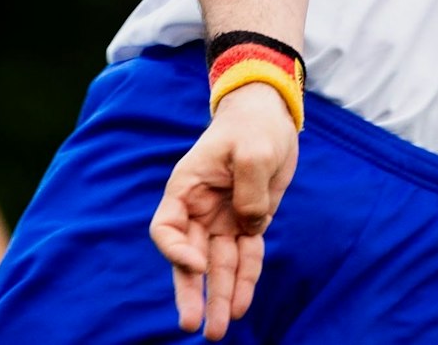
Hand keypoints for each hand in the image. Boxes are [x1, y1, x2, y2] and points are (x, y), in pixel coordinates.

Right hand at [149, 85, 298, 338]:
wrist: (270, 114)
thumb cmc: (253, 126)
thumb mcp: (253, 151)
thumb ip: (249, 193)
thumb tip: (250, 228)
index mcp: (187, 188)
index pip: (167, 229)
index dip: (176, 252)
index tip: (198, 265)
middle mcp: (200, 208)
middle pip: (190, 258)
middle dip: (192, 292)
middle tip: (192, 324)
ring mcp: (223, 217)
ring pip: (218, 265)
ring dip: (219, 296)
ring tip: (218, 330)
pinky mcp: (248, 221)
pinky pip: (245, 256)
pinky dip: (245, 279)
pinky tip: (241, 305)